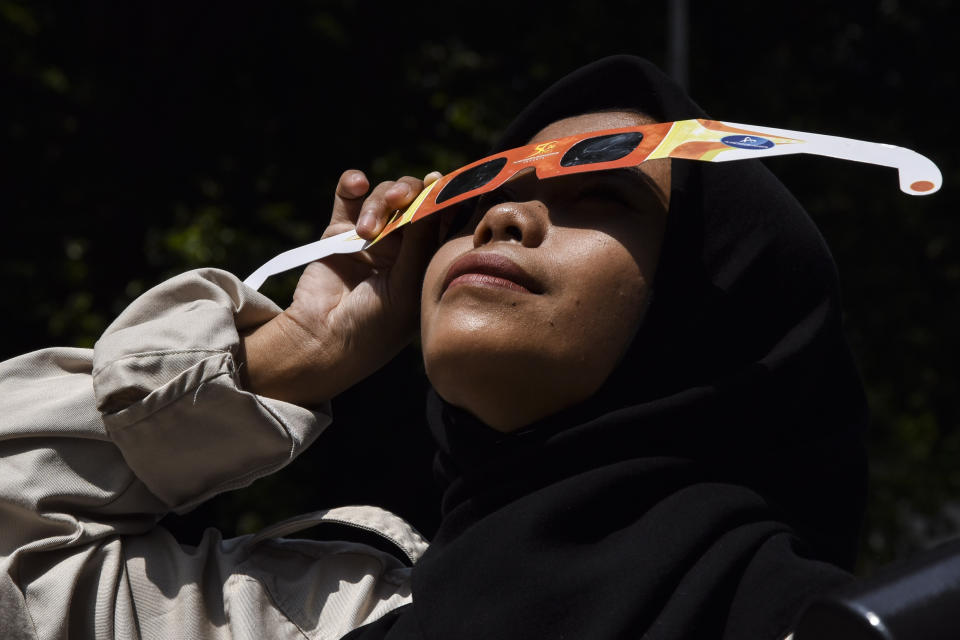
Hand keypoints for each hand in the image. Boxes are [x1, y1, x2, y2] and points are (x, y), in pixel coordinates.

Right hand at [240, 169, 442, 404]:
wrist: (324, 339)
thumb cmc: (376, 324)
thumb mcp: (408, 284)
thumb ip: (421, 239)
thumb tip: (435, 192)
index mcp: (427, 261)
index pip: (444, 219)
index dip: (446, 196)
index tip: (444, 182)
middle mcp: (403, 246)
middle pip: (414, 200)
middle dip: (408, 194)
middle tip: (399, 201)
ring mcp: (372, 236)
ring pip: (383, 195)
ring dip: (377, 202)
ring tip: (365, 230)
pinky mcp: (340, 231)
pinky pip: (348, 194)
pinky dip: (352, 182)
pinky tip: (356, 184)